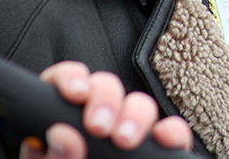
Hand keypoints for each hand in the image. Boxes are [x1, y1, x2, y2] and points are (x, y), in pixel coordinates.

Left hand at [18, 61, 193, 158]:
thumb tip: (62, 134)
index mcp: (56, 136)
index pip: (60, 88)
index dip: (68, 78)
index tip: (73, 92)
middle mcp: (92, 133)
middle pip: (105, 89)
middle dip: (106, 97)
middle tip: (98, 125)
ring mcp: (126, 145)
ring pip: (139, 106)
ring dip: (135, 115)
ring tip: (125, 140)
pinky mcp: (155, 157)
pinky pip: (172, 134)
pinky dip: (172, 132)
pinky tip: (165, 139)